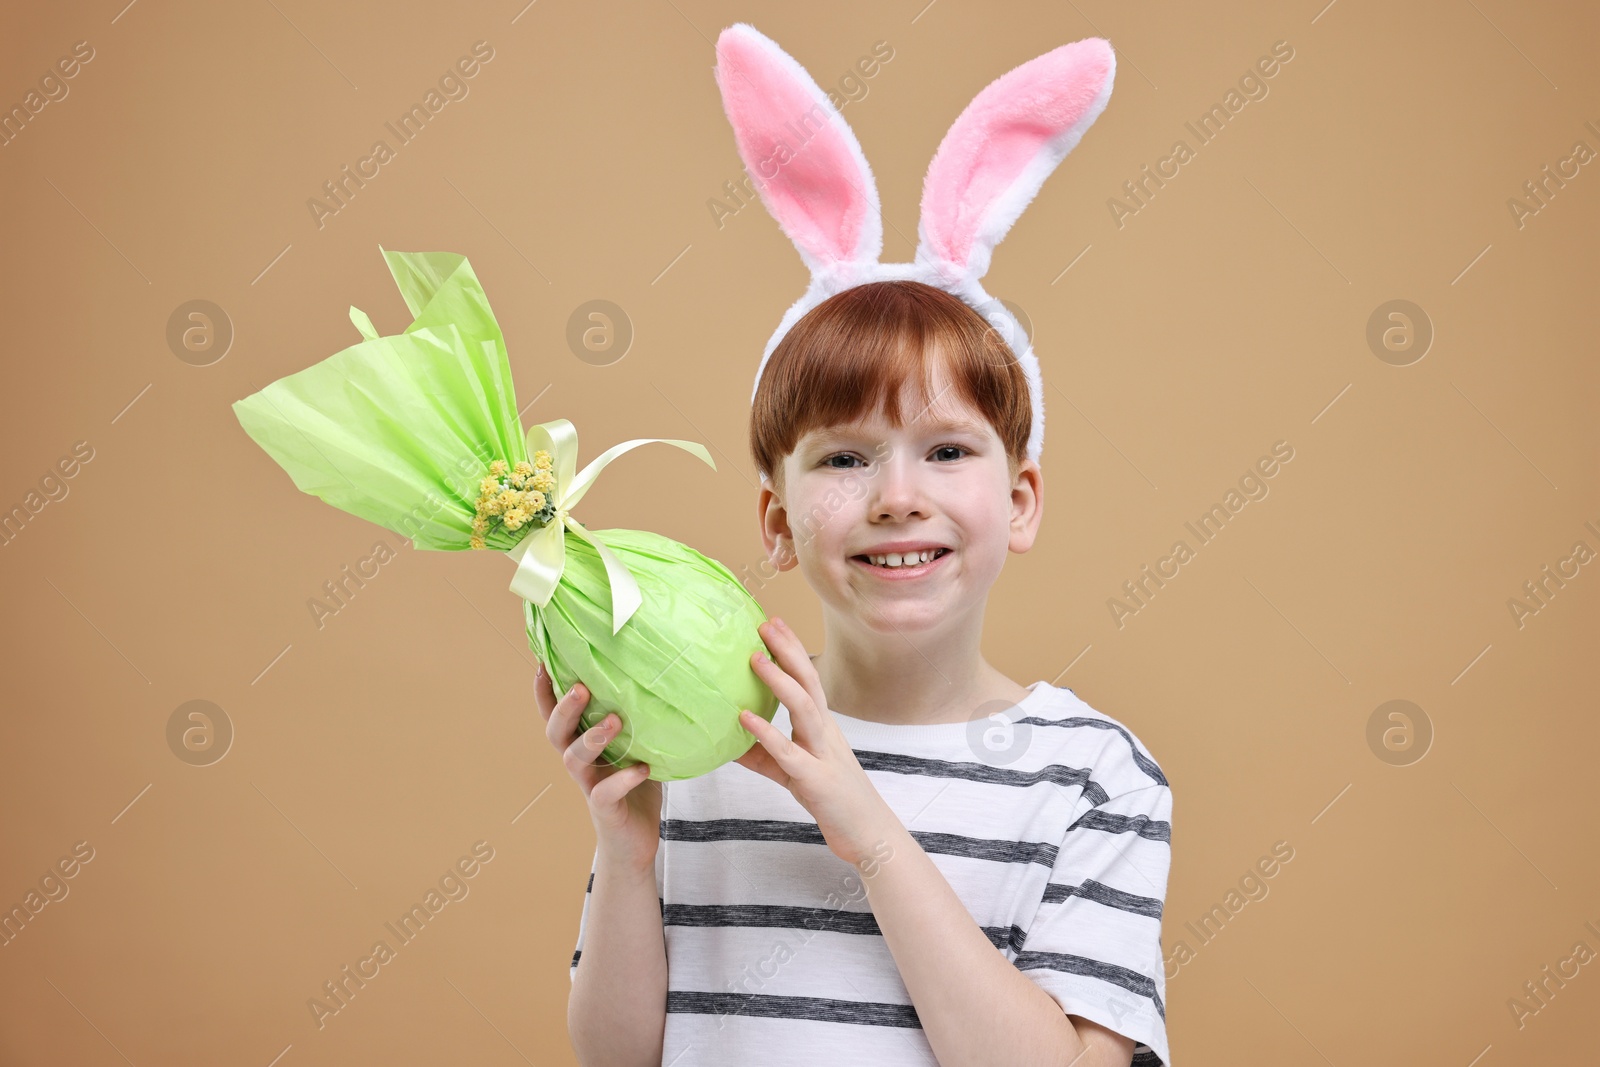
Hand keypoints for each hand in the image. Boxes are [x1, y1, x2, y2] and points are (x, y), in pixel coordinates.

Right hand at [537, 661, 660, 875]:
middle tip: (581, 687)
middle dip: (565, 709)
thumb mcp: (634, 748)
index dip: (545, 693)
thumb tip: (655, 678)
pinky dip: (623, 779)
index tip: (544, 663)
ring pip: (575, 759)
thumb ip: (636, 722)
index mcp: (582, 746)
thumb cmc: (634, 788)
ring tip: (613, 720)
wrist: (633, 843)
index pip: (555, 716)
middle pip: (557, 733)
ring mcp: (589, 787)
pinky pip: (607, 793)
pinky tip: (641, 768)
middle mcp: (580, 764)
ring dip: (592, 738)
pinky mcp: (606, 809)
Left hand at [736, 618, 898, 866]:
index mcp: (822, 728)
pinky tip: (745, 718)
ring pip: (804, 708)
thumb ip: (765, 755)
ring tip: (755, 658)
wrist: (867, 835)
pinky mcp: (815, 780)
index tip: (773, 623)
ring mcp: (823, 754)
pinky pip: (789, 752)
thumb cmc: (833, 800)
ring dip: (780, 681)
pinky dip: (767, 733)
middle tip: (765, 624)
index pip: (808, 679)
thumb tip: (730, 742)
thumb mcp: (793, 773)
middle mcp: (825, 733)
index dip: (792, 650)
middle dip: (789, 651)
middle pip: (809, 683)